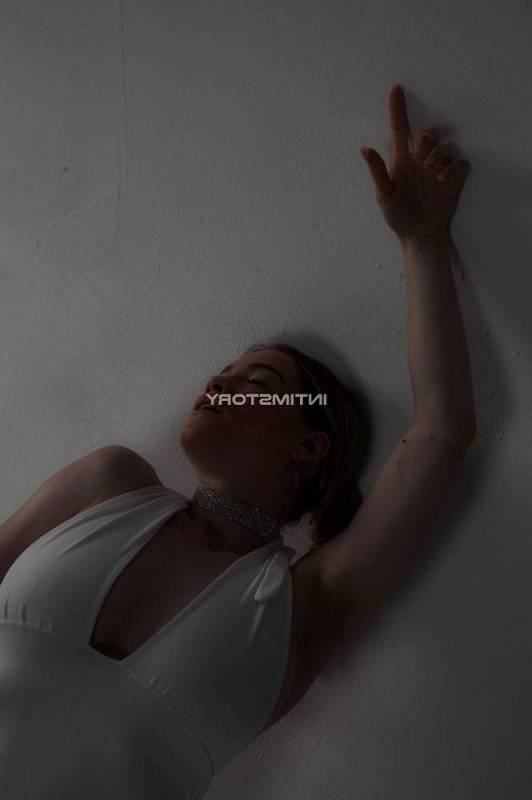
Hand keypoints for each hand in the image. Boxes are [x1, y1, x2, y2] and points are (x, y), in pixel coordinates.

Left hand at [360, 85, 470, 242]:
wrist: (421, 235)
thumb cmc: (398, 218)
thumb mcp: (384, 196)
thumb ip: (377, 171)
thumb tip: (364, 149)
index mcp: (402, 163)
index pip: (399, 130)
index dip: (397, 110)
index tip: (396, 89)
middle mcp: (420, 163)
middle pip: (428, 136)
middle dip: (429, 143)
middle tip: (425, 164)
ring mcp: (437, 171)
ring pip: (444, 148)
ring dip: (442, 159)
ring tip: (435, 180)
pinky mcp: (452, 180)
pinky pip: (460, 164)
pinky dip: (457, 170)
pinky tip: (449, 182)